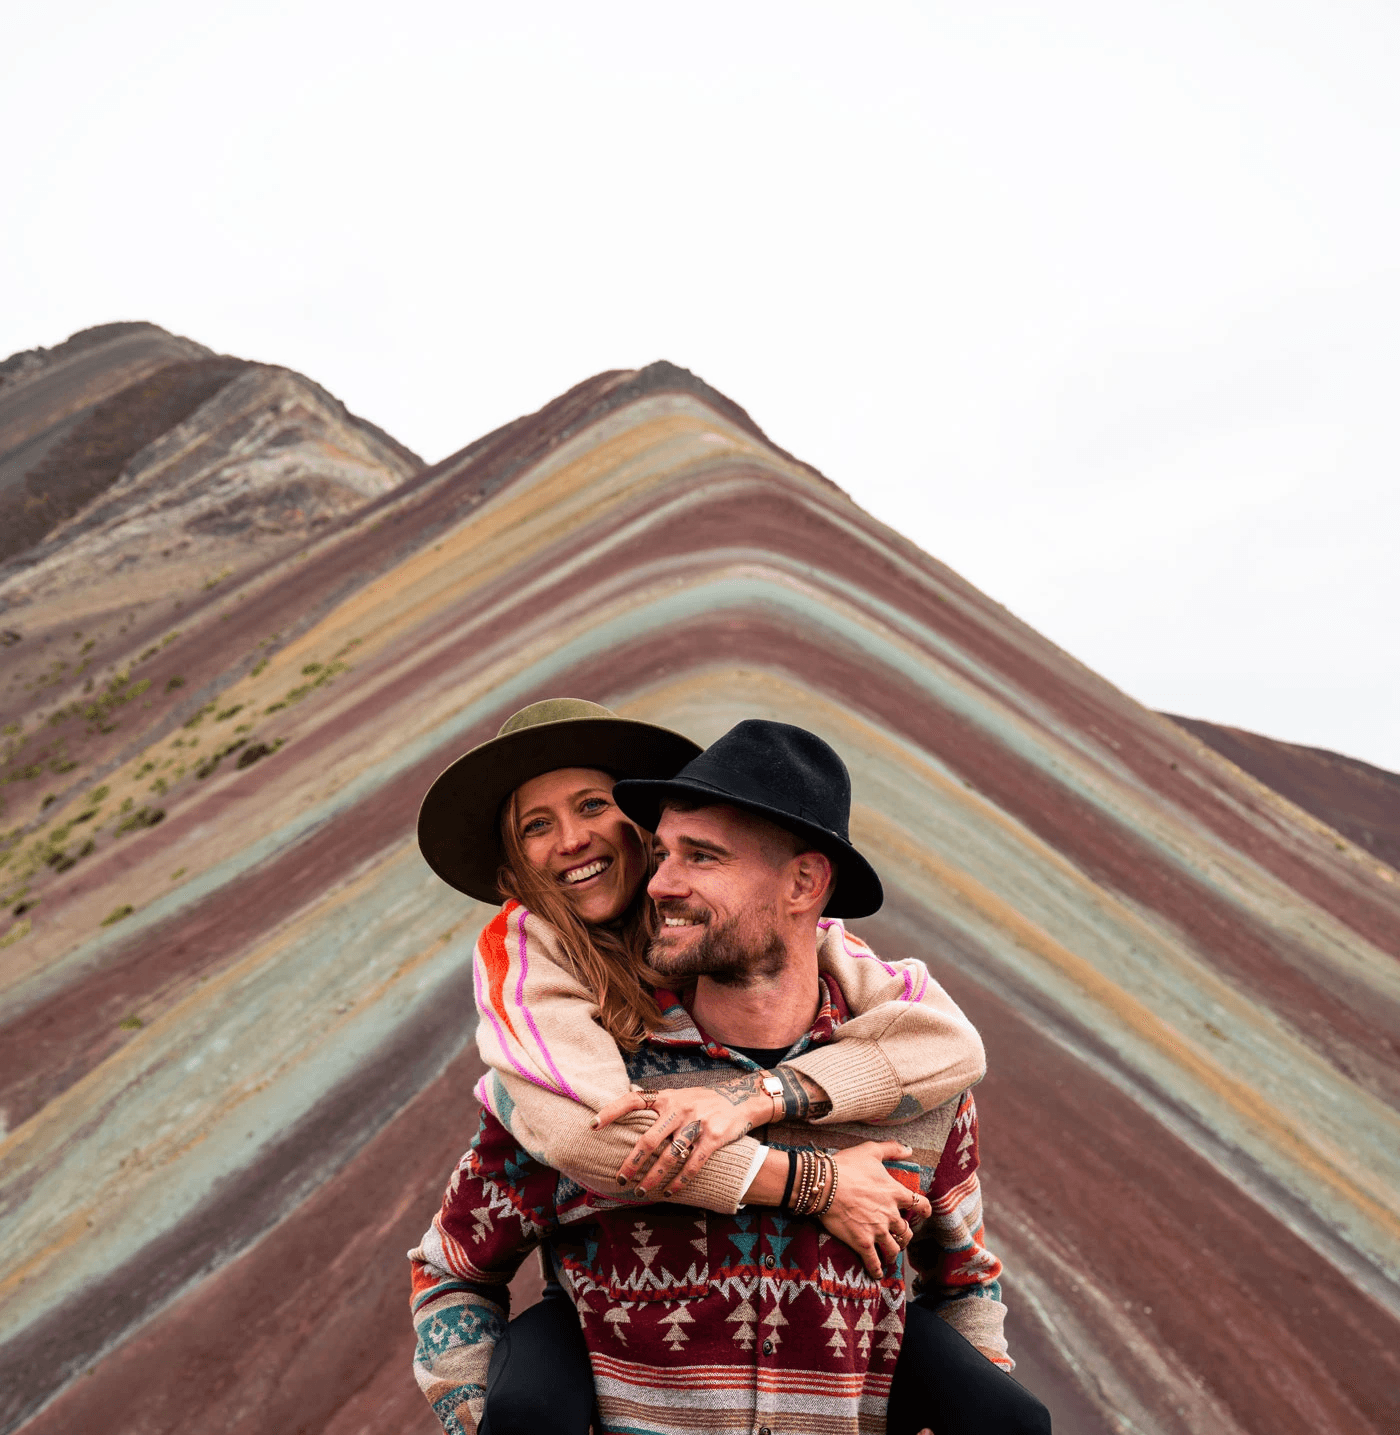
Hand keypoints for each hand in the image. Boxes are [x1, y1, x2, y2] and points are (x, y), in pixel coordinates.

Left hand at [594, 1079, 772, 1195]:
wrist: (742, 1099)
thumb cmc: (702, 1101)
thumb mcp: (679, 1095)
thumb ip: (657, 1101)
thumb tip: (628, 1095)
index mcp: (667, 1097)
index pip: (633, 1099)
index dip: (612, 1111)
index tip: (593, 1125)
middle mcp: (680, 1108)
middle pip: (649, 1139)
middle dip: (632, 1163)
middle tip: (620, 1180)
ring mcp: (697, 1123)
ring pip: (670, 1156)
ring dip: (654, 1177)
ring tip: (642, 1191)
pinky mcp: (714, 1138)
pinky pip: (693, 1164)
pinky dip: (680, 1180)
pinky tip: (670, 1191)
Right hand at [819, 1140, 931, 1278]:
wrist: (824, 1185)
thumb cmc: (847, 1165)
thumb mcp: (871, 1150)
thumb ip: (891, 1149)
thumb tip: (909, 1149)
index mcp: (895, 1193)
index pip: (920, 1205)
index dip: (924, 1210)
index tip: (923, 1213)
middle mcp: (890, 1214)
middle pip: (907, 1231)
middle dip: (905, 1234)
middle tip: (899, 1235)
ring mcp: (877, 1231)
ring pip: (894, 1248)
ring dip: (894, 1252)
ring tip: (890, 1254)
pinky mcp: (862, 1243)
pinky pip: (874, 1262)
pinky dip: (877, 1269)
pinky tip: (877, 1274)